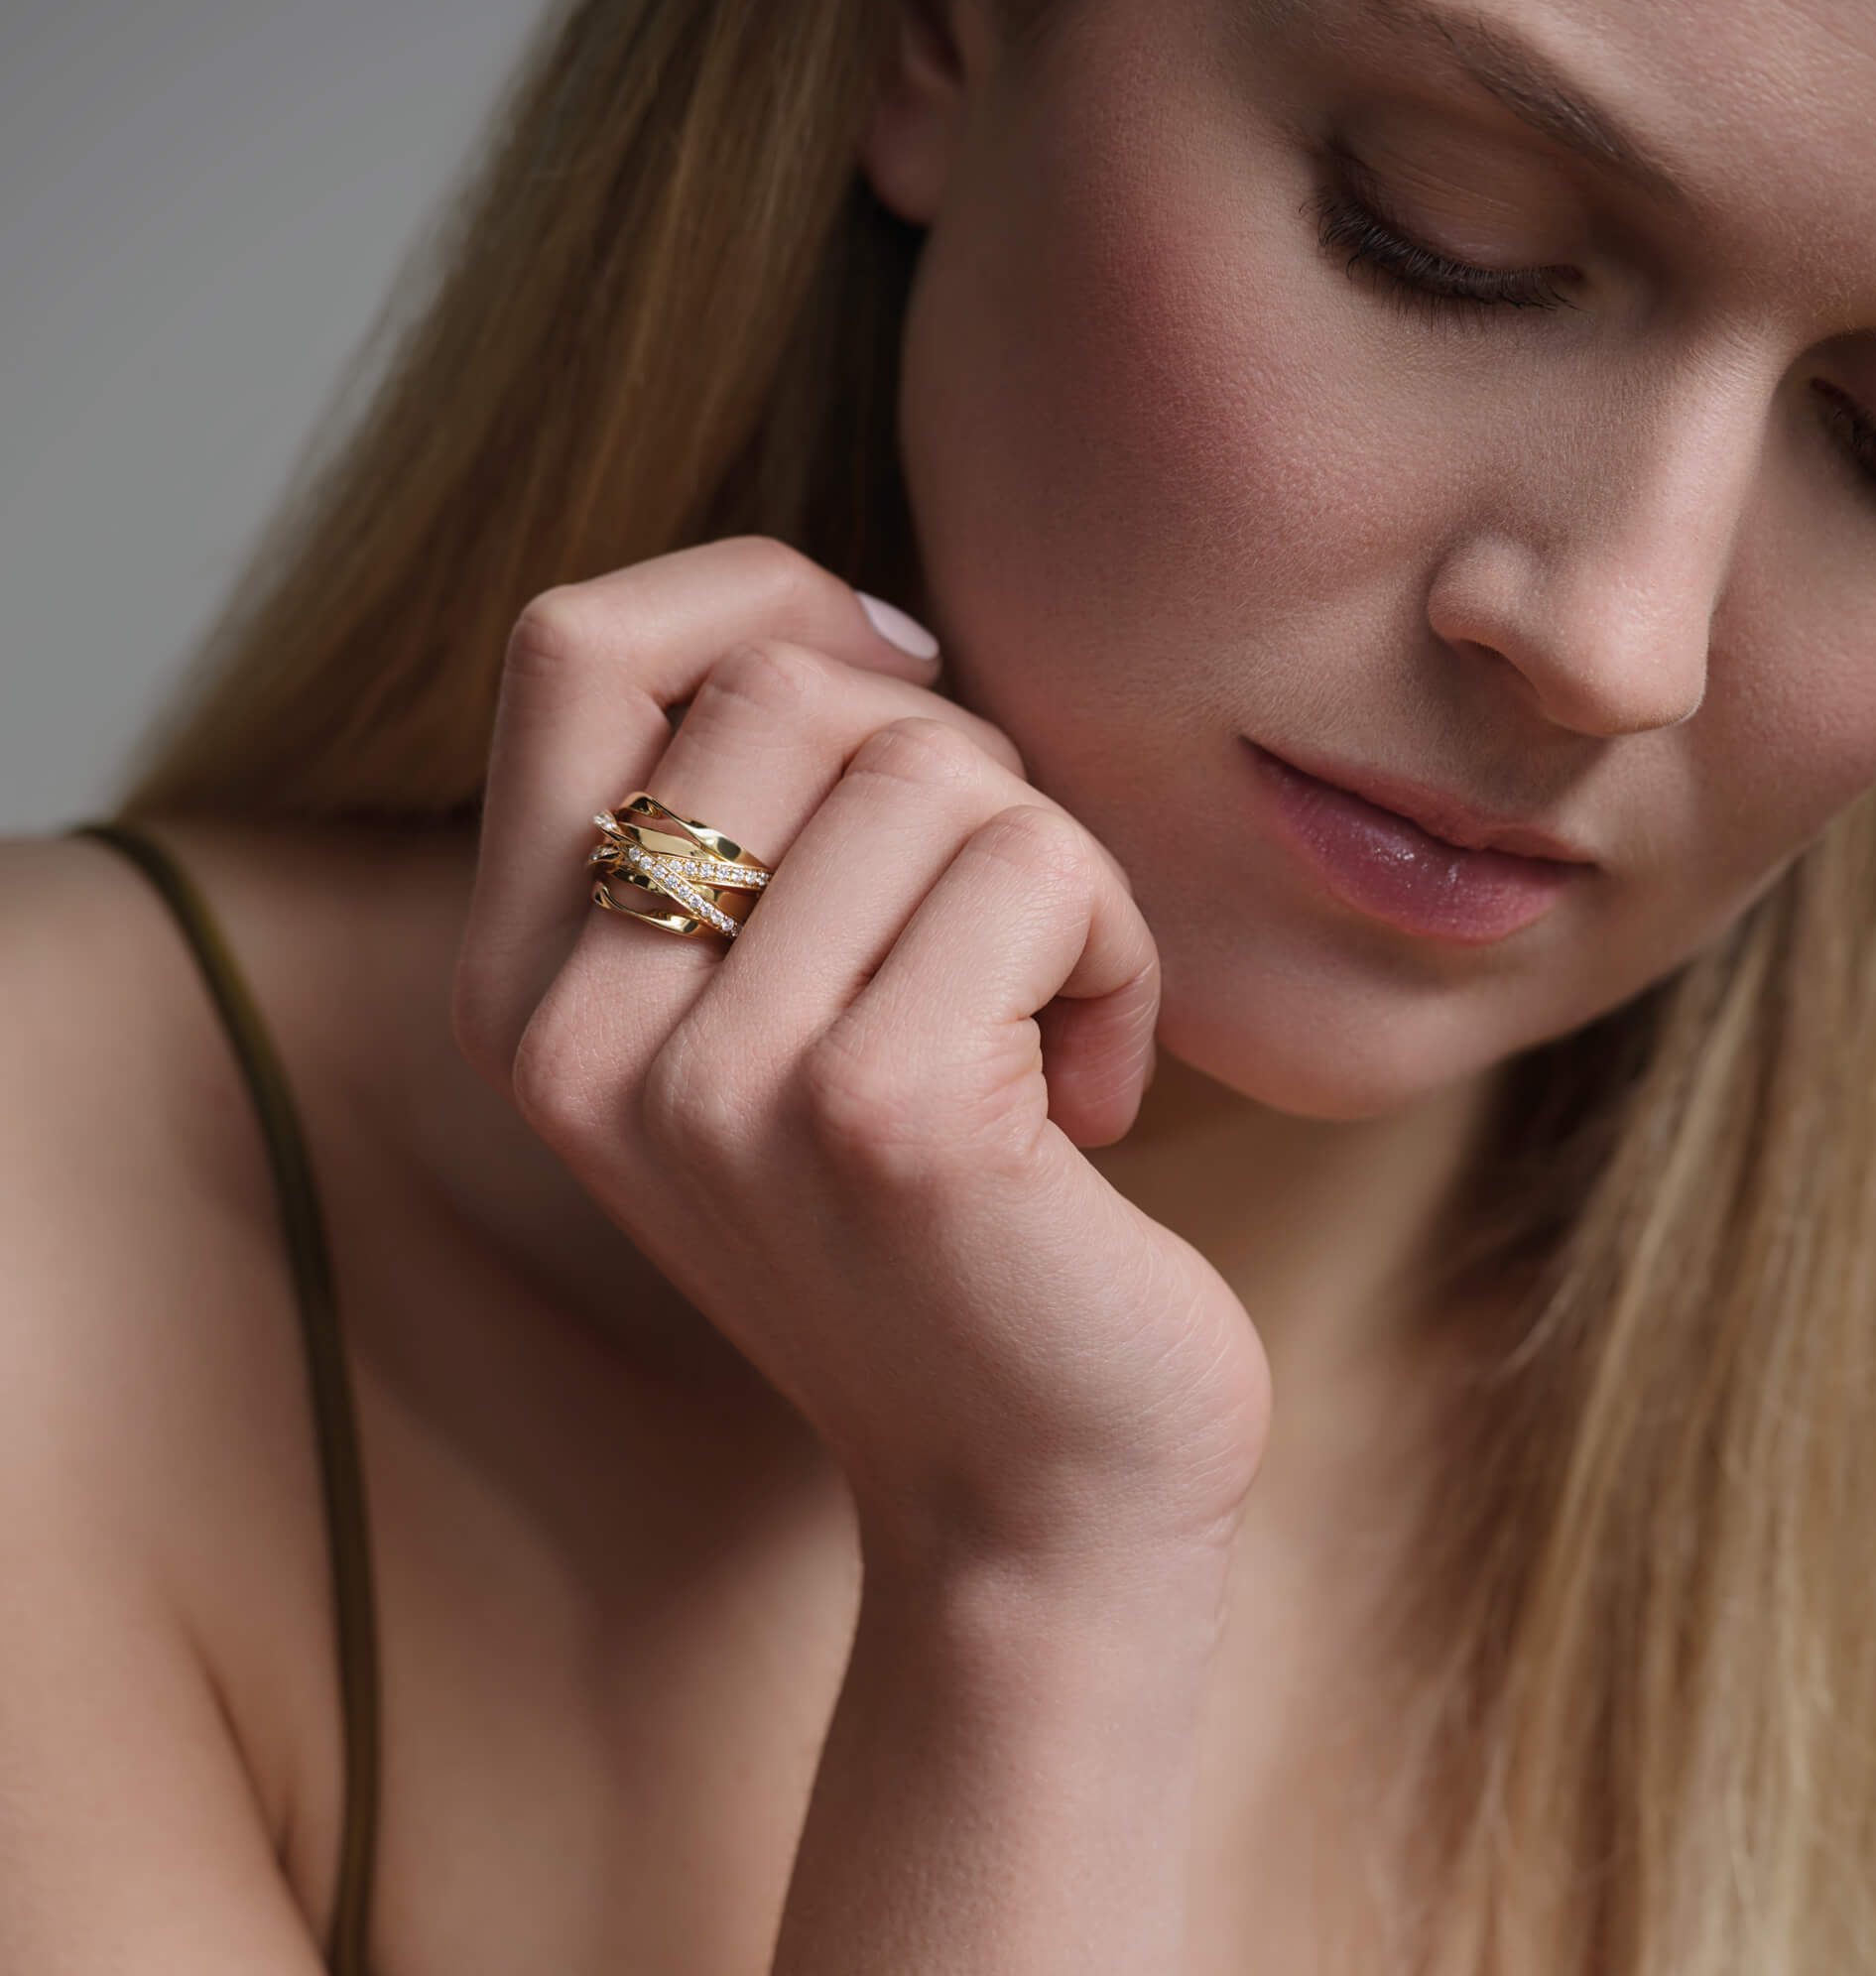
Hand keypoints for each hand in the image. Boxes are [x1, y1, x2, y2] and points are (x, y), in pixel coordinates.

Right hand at [454, 537, 1271, 1570]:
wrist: (1027, 1507)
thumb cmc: (936, 1237)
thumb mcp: (774, 1029)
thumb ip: (753, 841)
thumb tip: (864, 628)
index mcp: (526, 992)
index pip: (572, 649)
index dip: (750, 596)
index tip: (904, 673)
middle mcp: (580, 1034)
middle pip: (784, 684)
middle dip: (956, 762)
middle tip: (1005, 919)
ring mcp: (718, 1080)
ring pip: (932, 762)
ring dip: (1054, 871)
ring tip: (1055, 1023)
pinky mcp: (882, 1113)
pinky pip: (1040, 864)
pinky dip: (1121, 950)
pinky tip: (1101, 1089)